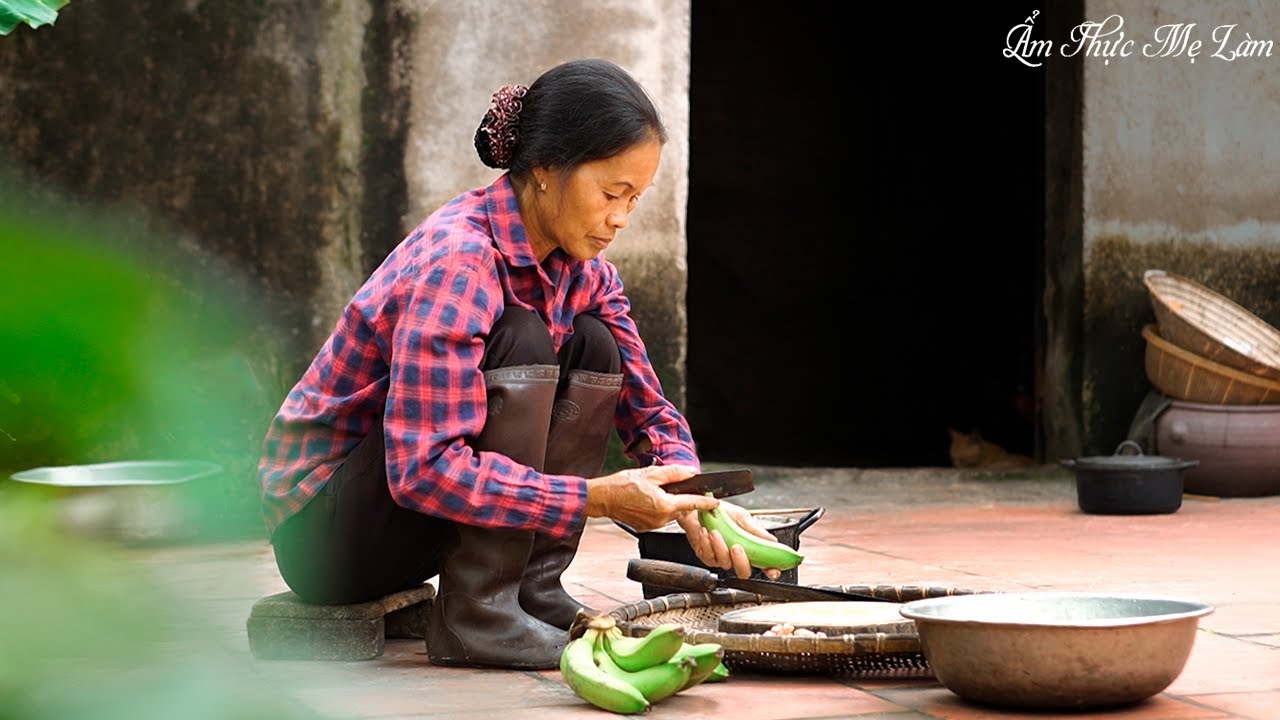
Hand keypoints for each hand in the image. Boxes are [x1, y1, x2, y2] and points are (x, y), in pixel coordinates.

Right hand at [584, 465, 718, 531]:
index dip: (707, 503)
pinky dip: (657, 509)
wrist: (602, 498)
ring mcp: (653, 525)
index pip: (692, 503)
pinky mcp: (646, 528)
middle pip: (681, 508)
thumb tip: (691, 472)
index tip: (717, 502)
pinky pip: (659, 518)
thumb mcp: (651, 474)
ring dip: (667, 503)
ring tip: (651, 491)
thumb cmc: (621, 486)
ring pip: (670, 513)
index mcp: (664, 505)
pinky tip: (646, 500)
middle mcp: (661, 519)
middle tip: (669, 486)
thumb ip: (674, 473)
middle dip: (680, 497)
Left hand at [676, 500, 783, 580]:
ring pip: (725, 563)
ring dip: (720, 547)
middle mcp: (736, 555)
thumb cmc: (722, 512)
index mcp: (750, 547)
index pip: (763, 564)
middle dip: (741, 561)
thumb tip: (772, 541)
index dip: (770, 570)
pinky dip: (707, 544)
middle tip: (737, 546)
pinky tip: (706, 532)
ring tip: (716, 532)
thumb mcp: (742, 517)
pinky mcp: (707, 556)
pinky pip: (709, 557)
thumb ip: (756, 530)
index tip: (773, 571)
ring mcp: (722, 557)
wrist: (701, 507)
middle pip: (744, 572)